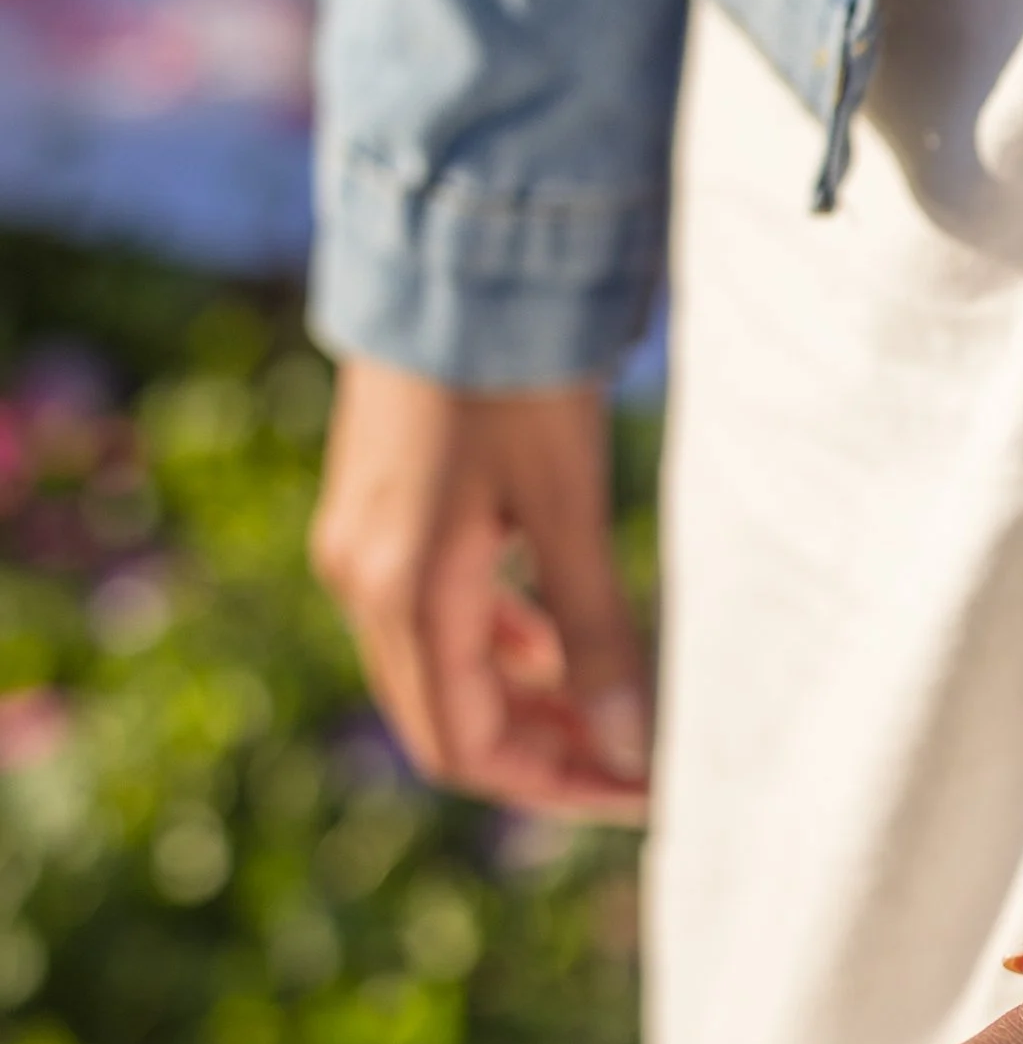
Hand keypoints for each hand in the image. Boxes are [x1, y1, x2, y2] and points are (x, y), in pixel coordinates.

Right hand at [310, 357, 650, 818]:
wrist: (449, 248)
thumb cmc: (514, 371)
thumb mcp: (569, 503)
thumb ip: (594, 632)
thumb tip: (627, 748)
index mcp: (402, 590)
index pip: (467, 747)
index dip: (556, 786)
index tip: (644, 795)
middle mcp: (359, 580)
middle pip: (446, 722)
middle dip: (544, 756)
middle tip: (640, 769)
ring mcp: (358, 546)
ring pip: (439, 673)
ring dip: (522, 705)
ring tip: (614, 712)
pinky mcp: (374, 515)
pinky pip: (430, 617)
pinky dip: (496, 647)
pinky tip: (556, 641)